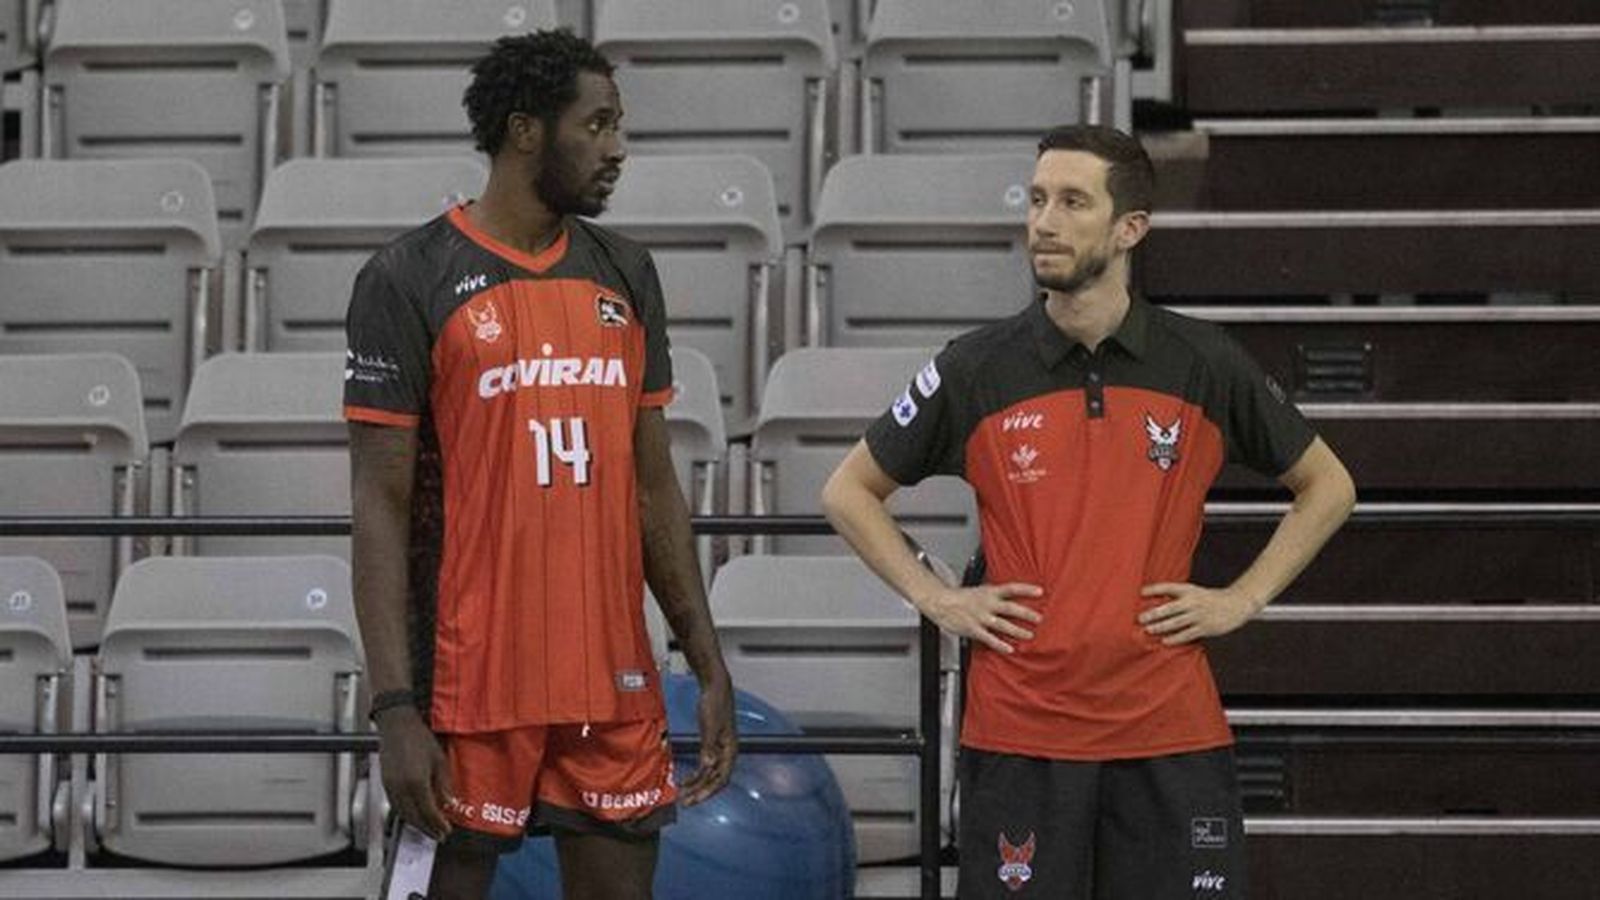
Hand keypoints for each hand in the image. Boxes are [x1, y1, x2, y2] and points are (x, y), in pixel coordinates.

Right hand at [375, 707, 452, 840]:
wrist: (397, 725)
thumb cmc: (419, 738)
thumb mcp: (439, 760)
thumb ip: (444, 784)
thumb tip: (449, 803)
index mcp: (416, 782)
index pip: (428, 811)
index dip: (438, 824)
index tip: (446, 830)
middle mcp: (401, 788)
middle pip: (414, 817)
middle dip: (427, 829)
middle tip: (439, 835)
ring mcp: (390, 787)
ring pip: (403, 814)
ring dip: (416, 825)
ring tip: (428, 829)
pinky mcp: (385, 784)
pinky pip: (395, 806)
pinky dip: (406, 815)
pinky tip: (414, 815)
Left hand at [680, 672, 736, 805]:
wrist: (715, 687)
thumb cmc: (715, 703)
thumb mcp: (710, 724)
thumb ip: (709, 746)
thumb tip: (708, 765)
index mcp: (730, 749)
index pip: (721, 778)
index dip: (708, 791)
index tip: (694, 799)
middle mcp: (726, 752)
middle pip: (715, 780)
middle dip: (700, 792)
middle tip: (685, 802)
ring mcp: (719, 749)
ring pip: (709, 774)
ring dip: (696, 785)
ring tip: (682, 795)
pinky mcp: (711, 744)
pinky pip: (704, 765)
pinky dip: (695, 774)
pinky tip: (684, 779)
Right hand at [920, 582, 1043, 653]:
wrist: (940, 602)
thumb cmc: (960, 597)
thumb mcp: (979, 591)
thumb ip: (994, 595)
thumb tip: (1010, 597)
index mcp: (989, 592)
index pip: (1011, 588)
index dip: (1026, 589)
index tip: (1040, 591)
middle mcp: (987, 604)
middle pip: (1011, 608)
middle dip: (1026, 614)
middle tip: (1039, 619)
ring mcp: (981, 617)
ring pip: (1003, 625)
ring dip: (1018, 631)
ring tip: (1029, 635)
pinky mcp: (973, 629)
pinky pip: (989, 638)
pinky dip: (1000, 644)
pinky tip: (1009, 649)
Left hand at [1138, 582, 1258, 644]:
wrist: (1236, 604)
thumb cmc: (1210, 599)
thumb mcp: (1195, 592)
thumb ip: (1178, 597)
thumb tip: (1155, 603)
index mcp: (1189, 590)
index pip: (1168, 587)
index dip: (1154, 589)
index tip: (1141, 592)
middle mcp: (1193, 602)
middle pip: (1170, 607)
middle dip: (1154, 613)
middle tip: (1140, 618)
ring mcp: (1199, 615)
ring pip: (1176, 622)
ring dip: (1161, 627)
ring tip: (1148, 630)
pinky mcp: (1205, 627)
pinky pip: (1187, 634)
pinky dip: (1175, 638)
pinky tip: (1165, 641)